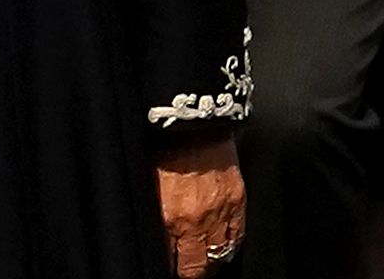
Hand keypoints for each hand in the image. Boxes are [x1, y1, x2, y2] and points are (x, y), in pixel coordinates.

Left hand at [155, 137, 244, 276]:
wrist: (190, 120)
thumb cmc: (161, 146)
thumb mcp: (146, 181)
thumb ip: (152, 210)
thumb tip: (149, 229)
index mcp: (169, 215)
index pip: (167, 257)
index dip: (166, 265)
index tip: (164, 266)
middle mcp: (196, 221)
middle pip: (195, 265)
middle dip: (188, 271)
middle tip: (183, 271)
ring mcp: (220, 214)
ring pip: (218, 256)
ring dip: (209, 263)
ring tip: (201, 265)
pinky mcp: (238, 203)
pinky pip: (237, 238)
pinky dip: (229, 247)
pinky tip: (221, 250)